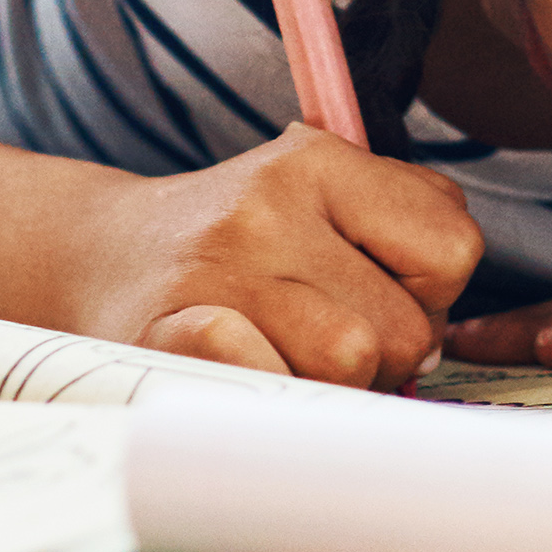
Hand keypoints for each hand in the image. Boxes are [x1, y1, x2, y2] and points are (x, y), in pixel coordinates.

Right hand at [67, 127, 483, 386]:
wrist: (98, 255)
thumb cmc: (237, 242)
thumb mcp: (319, 194)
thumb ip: (400, 227)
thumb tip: (434, 336)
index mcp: (316, 161)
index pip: (453, 248)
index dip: (432, 291)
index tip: (382, 291)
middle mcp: (266, 207)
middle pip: (405, 328)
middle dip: (385, 353)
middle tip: (329, 336)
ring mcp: (215, 272)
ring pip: (350, 365)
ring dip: (333, 382)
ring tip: (292, 354)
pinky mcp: (170, 336)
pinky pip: (270, 383)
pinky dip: (272, 390)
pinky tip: (249, 370)